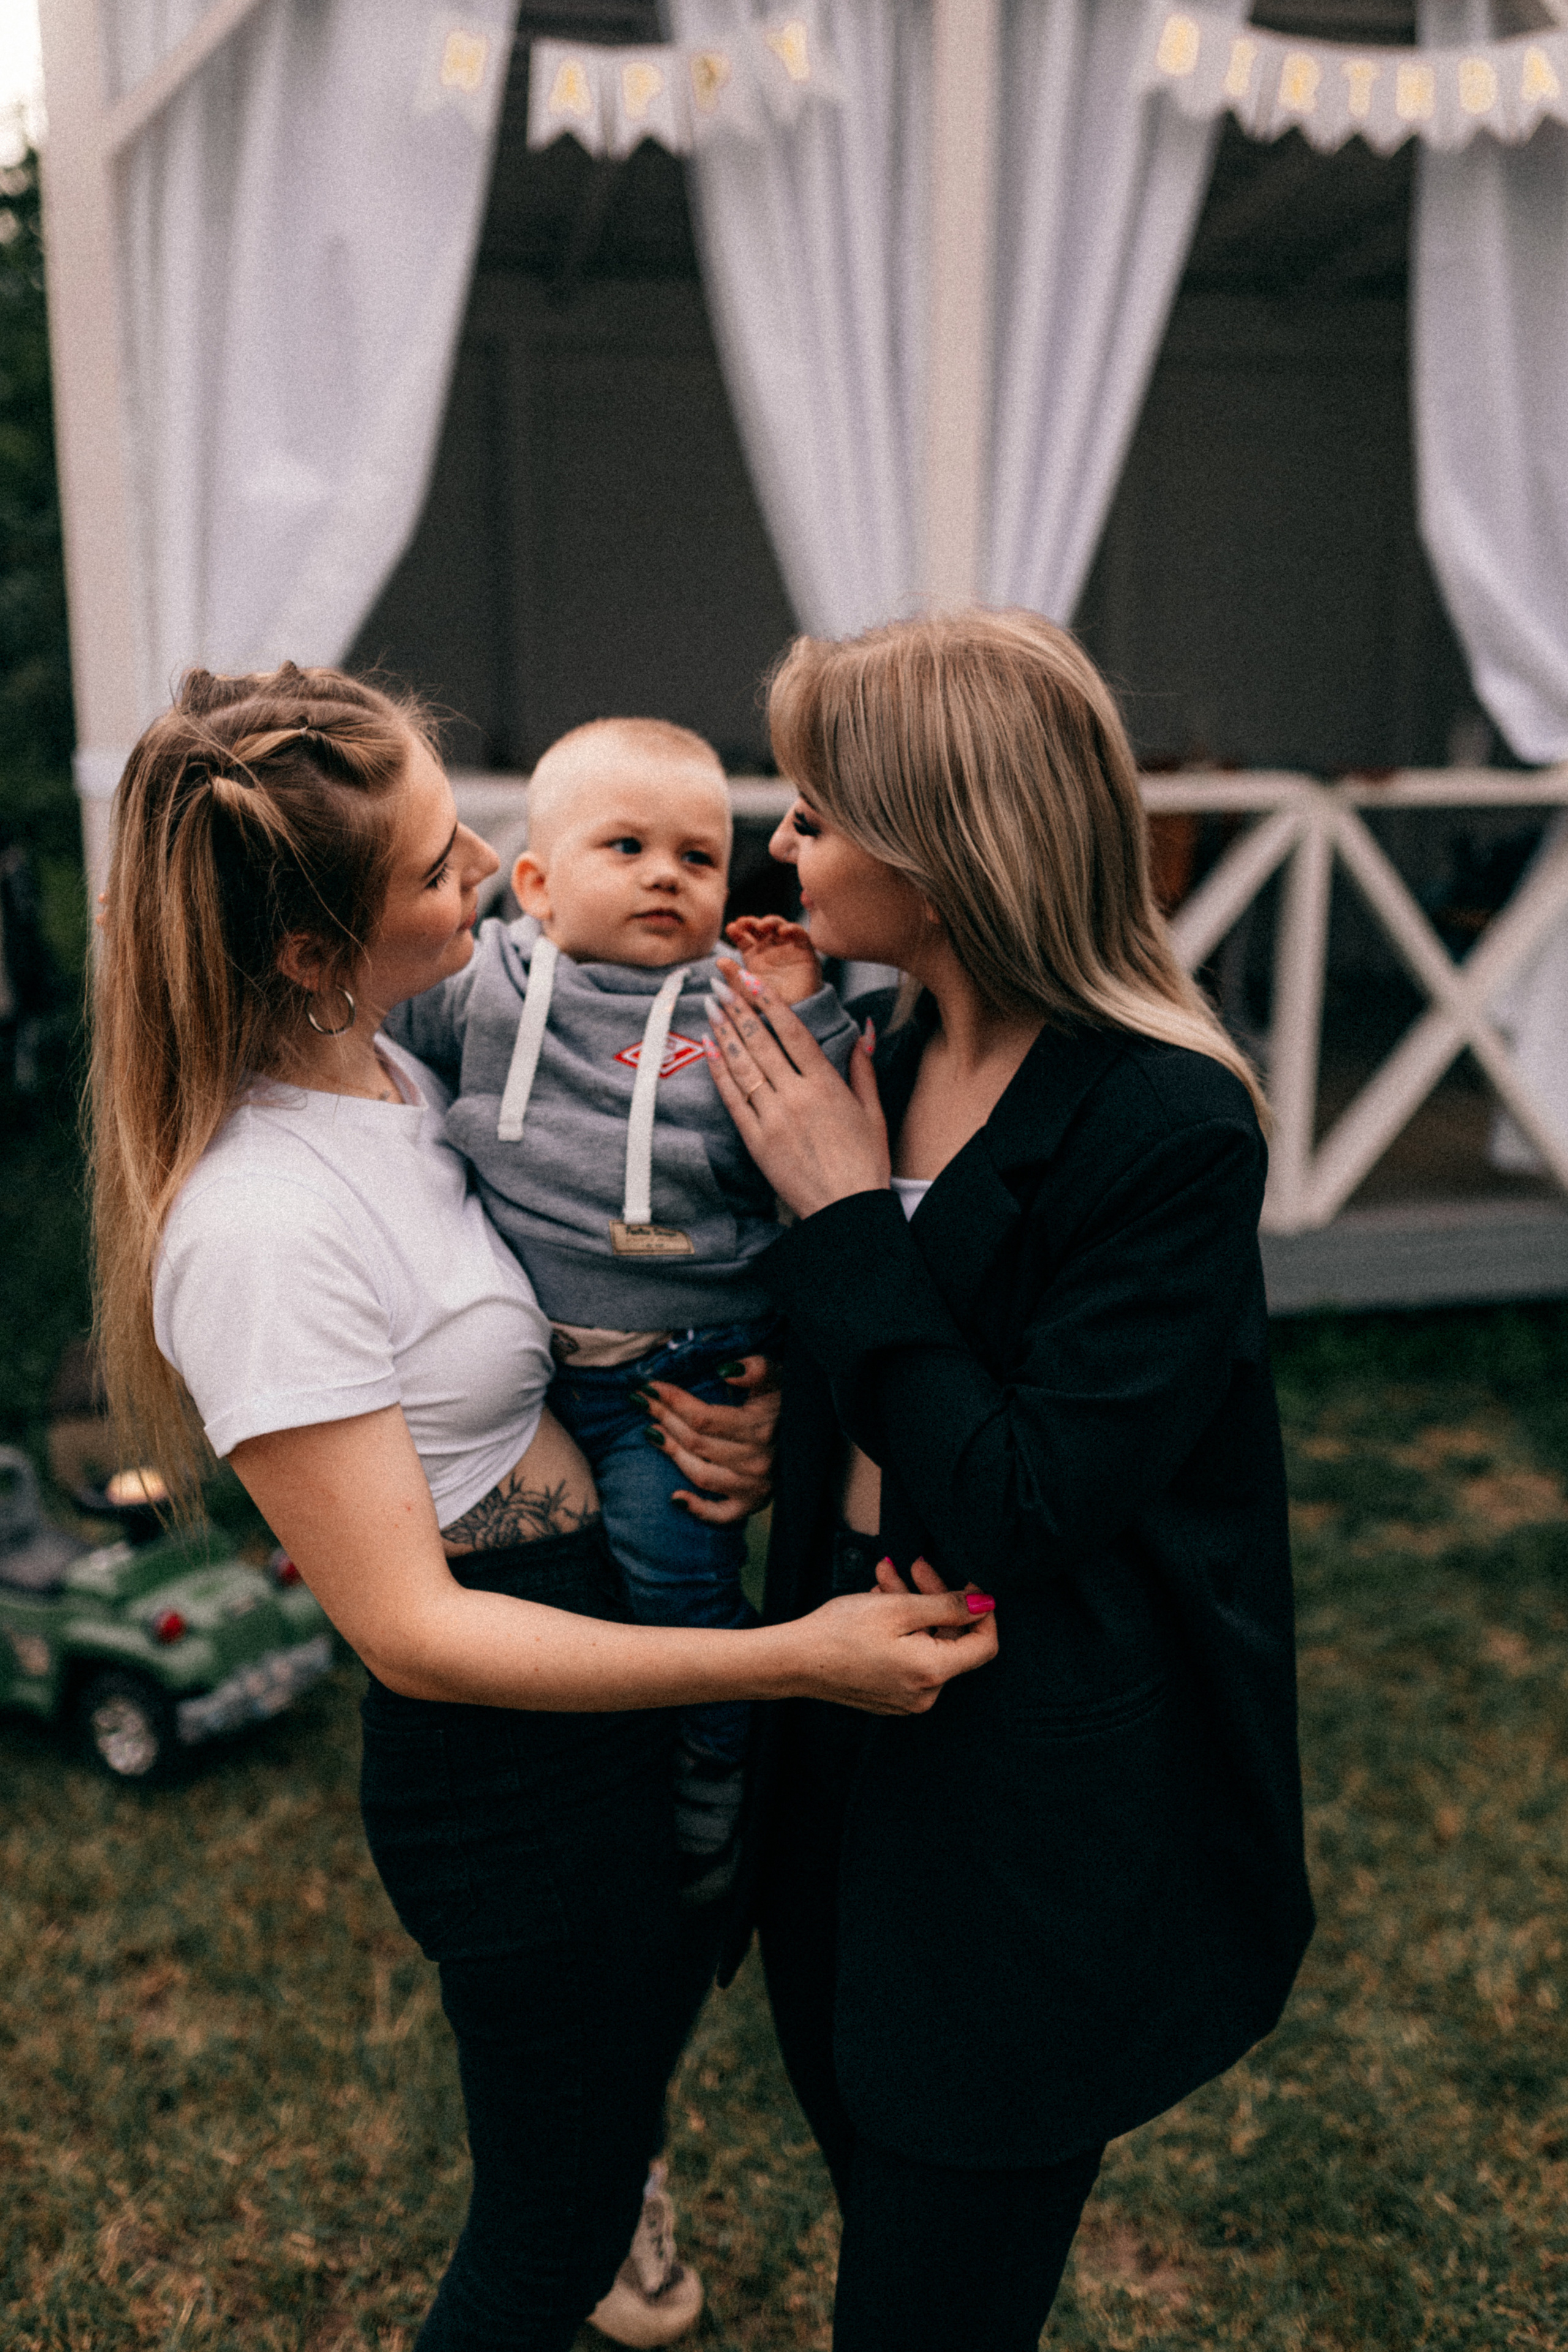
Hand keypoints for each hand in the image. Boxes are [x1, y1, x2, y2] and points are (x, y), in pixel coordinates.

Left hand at [643, 1353, 779, 1523]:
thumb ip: (756, 1369)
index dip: (672, 1401)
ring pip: (700, 1473)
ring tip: (651, 1432)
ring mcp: (754, 1485)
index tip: (649, 1387)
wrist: (812, 1437)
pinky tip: (675, 1498)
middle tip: (641, 1402)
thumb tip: (726, 1370)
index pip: (703, 1417)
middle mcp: (757, 1459)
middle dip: (664, 1418)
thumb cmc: (785, 1403)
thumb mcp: (777, 1378)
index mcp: (761, 1427)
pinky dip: (697, 1509)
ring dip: (671, 1452)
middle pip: (696, 1442)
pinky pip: (720, 1514)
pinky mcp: (752, 1504)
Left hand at [705, 959, 890, 1217]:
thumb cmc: (865, 1162)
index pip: (793, 1032)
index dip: (770, 1002)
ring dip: (724, 1031)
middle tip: (721, 981)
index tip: (752, 979)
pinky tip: (709, 1048)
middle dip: (739, 1007)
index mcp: (827, 1086)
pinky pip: (732, 1099)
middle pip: (761, 1042)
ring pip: (743, 1065)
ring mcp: (773, 1119)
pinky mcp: (756, 1141)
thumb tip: (862, 1029)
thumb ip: (862, 1068)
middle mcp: (796, 1097)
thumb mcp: (873, 1112)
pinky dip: (719, 1071)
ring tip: (710, 1004)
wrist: (846, 1209)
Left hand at [724, 914, 821, 1005]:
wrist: (795, 1014)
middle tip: (744, 922)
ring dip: (770, 922)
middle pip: (760, 929)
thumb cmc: (769, 1006)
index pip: (744, 939)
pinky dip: (792, 928)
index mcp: (754, 958)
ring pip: (778, 926)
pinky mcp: (805, 950)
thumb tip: (718, 960)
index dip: (737, 931)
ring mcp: (787, 948)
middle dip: (752, 923)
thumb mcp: (746, 991)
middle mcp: (770, 950)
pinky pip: (800, 934)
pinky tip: (783, 931)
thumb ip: (733, 976)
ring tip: (762, 926)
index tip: (731, 928)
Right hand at [793, 1584, 997, 1713]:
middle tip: (915, 1565)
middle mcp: (925, 1693)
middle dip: (934, 1597)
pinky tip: (879, 1601)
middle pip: (950, 1638)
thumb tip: (986, 1604)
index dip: (982, 1611)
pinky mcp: (889, 1694)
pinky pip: (908, 1656)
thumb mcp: (899, 1607)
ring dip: (912, 1606)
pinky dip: (901, 1628)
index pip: (984, 1644)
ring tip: (885, 1576)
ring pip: (926, 1642)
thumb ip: (948, 1606)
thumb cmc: (841, 1631)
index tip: (968, 1584)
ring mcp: (906, 1698)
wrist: (793, 1660)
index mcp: (933, 1672)